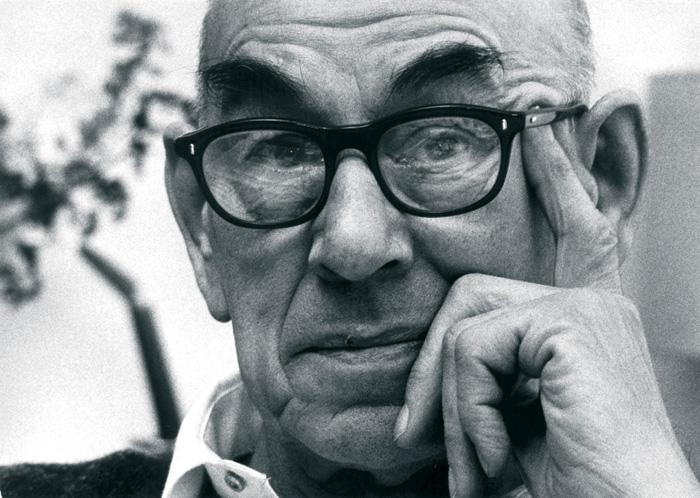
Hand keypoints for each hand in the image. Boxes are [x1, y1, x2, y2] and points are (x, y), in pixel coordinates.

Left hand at [394, 124, 699, 495]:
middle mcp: (592, 306)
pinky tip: (501, 456)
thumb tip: (431, 368)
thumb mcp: (510, 417)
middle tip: (412, 436)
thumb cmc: (567, 484)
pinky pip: (475, 348)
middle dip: (433, 366)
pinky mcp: (573, 323)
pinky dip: (469, 411)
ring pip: (464, 324)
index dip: (560, 178)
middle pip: (469, 293)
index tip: (544, 127)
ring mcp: (585, 310)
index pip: (576, 232)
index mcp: (584, 324)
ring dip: (452, 404)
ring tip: (478, 466)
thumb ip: (484, 373)